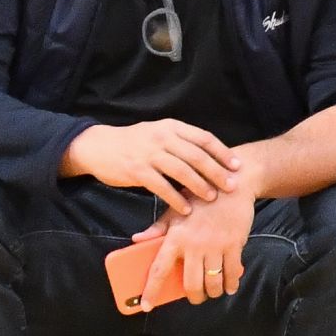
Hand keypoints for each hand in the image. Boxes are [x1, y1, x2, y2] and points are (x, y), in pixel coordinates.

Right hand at [62, 119, 240, 215]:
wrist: (98, 146)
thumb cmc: (132, 143)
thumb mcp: (156, 133)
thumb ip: (178, 141)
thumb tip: (205, 156)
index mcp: (170, 127)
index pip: (204, 138)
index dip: (222, 152)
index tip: (237, 166)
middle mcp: (162, 137)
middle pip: (197, 156)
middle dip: (217, 172)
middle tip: (231, 186)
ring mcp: (149, 153)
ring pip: (183, 171)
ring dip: (200, 186)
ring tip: (212, 197)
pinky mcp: (138, 170)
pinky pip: (163, 187)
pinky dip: (177, 199)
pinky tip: (186, 209)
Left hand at [134, 187, 255, 303]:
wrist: (232, 184)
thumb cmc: (199, 197)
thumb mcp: (174, 210)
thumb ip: (157, 229)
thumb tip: (136, 240)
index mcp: (175, 238)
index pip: (159, 269)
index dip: (151, 290)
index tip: (145, 306)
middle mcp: (194, 245)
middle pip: (191, 284)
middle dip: (194, 296)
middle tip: (196, 297)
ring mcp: (215, 246)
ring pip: (213, 283)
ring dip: (213, 292)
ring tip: (213, 292)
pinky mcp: (234, 246)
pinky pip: (232, 274)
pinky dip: (231, 285)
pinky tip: (229, 286)